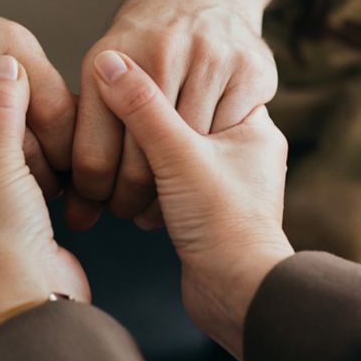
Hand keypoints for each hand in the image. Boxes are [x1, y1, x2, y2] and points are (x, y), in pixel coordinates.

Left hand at [0, 55, 89, 334]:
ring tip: (42, 119)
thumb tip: (6, 65)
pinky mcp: (25, 226)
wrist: (38, 300)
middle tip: (17, 89)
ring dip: (26, 145)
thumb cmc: (1, 246)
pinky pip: (31, 184)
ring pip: (6, 165)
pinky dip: (45, 168)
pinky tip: (59, 150)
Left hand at [71, 0, 276, 227]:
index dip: (94, 194)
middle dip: (132, 201)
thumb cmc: (148, 42)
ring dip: (175, 191)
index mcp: (109, 60)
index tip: (97, 204)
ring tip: (163, 198)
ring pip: (189, 158)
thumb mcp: (104, 68)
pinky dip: (214, 161)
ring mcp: (211, 60)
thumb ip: (89, 130)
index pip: (94, 157)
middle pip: (142, 166)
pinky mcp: (251, 70)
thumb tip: (77, 212)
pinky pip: (228, 138)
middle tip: (130, 211)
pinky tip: (202, 169)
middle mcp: (160, 55)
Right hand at [93, 50, 292, 357]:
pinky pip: (164, 184)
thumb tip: (109, 62)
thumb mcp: (178, 155)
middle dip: (141, 132)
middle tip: (109, 129)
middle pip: (179, 120)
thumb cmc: (224, 225)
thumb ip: (142, 108)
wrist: (239, 297)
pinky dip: (143, 187)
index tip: (116, 84)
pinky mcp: (202, 211)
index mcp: (252, 126)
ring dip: (138, 164)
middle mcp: (242, 151)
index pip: (197, 85)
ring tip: (114, 172)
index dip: (154, 84)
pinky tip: (124, 193)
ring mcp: (222, 183)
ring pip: (168, 155)